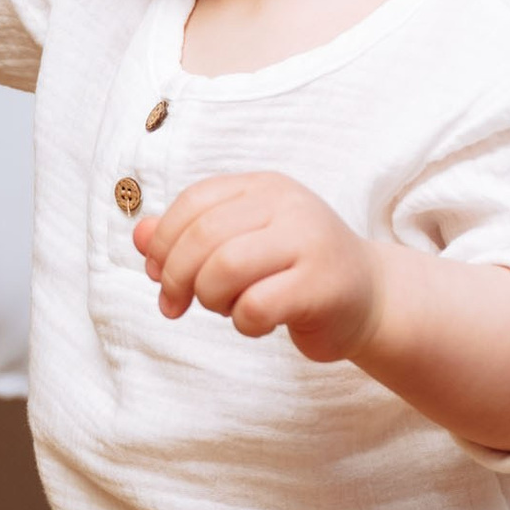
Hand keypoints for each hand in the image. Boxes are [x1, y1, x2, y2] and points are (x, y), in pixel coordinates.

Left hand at [136, 166, 509, 452]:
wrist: (369, 301)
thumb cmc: (293, 273)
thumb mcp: (240, 244)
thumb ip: (189, 237)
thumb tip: (139, 236)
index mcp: (265, 187)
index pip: (194, 202)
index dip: (164, 241)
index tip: (156, 275)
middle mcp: (289, 205)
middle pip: (203, 237)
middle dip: (177, 277)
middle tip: (175, 305)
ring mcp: (310, 241)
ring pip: (224, 269)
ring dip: (210, 299)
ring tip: (225, 308)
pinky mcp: (322, 285)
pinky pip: (255, 306)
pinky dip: (243, 322)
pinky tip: (258, 322)